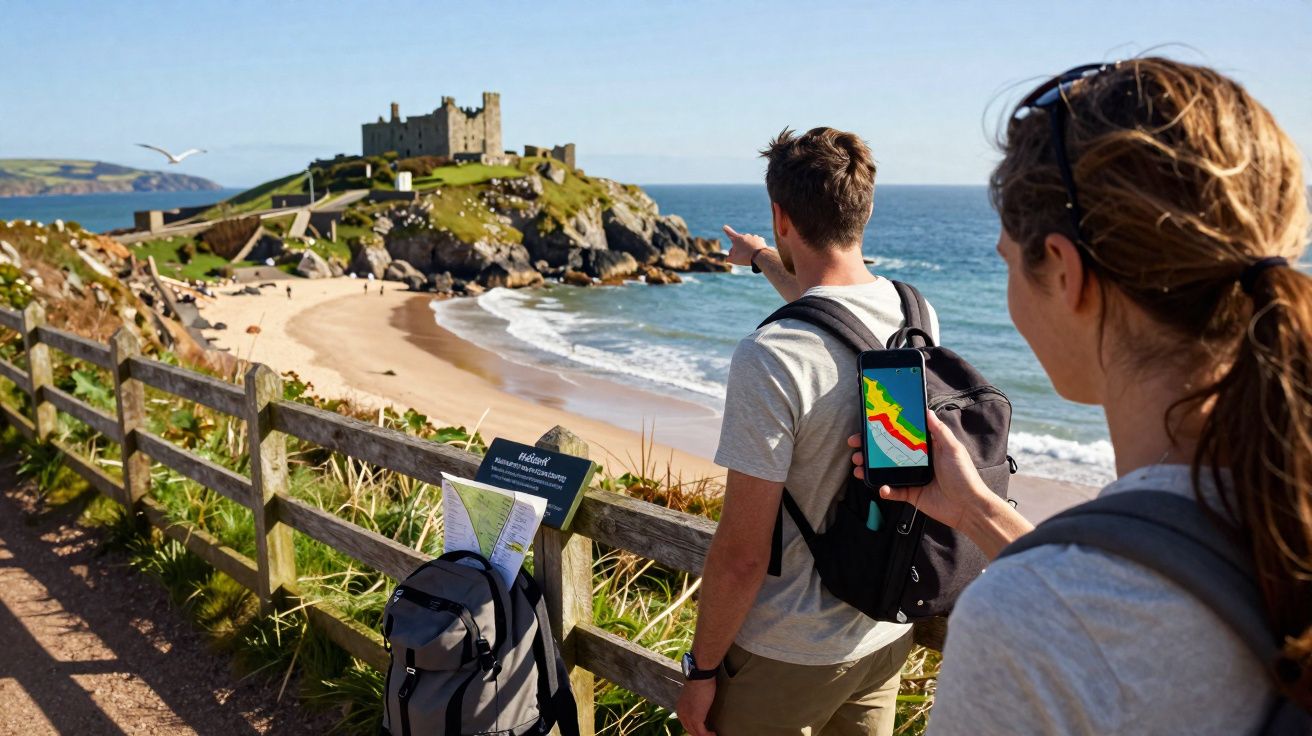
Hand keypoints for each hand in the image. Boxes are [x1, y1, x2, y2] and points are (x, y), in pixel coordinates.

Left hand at [676, 678, 717, 735]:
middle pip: (690, 730)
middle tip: (709, 734)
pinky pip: (702, 733)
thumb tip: (701, 704)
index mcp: (680, 708)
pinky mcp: (696, 718)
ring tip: (713, 735)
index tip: (704, 729)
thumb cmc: (700, 681)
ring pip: (696, 733)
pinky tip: (714, 734)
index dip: (695, 729)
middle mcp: (681, 714)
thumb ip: (695, 702)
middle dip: (700, 734)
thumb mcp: (695, 693)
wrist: (700, 676)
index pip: (686, 724)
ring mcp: (688, 717)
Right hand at [722, 224, 768, 266]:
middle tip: (741, 255)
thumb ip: (729, 258)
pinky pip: (756, 242)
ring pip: (748, 242)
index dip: (727, 230)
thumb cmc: (745, 257)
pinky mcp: (760, 239)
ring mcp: (753, 237)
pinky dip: (755, 246)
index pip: (730, 233)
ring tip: (749, 255)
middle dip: (739, 246)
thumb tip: (728, 259)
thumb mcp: (734, 260)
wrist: (760, 256)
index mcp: (737, 239)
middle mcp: (745, 236)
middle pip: (740, 241)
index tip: (725, 227)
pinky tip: (756, 252)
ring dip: (748, 246)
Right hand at [846, 412, 992, 530]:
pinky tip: (880, 487)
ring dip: (870, 468)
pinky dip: (884, 490)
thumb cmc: (963, 475)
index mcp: (926, 448)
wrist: (968, 506)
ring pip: (885, 471)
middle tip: (855, 446)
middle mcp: (916, 461)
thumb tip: (927, 411)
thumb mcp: (953, 448)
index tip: (869, 425)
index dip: (885, 430)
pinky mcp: (910, 495)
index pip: (901, 436)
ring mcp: (912, 478)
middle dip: (869, 449)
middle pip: (888, 452)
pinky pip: (893, 491)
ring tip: (857, 466)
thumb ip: (939, 431)